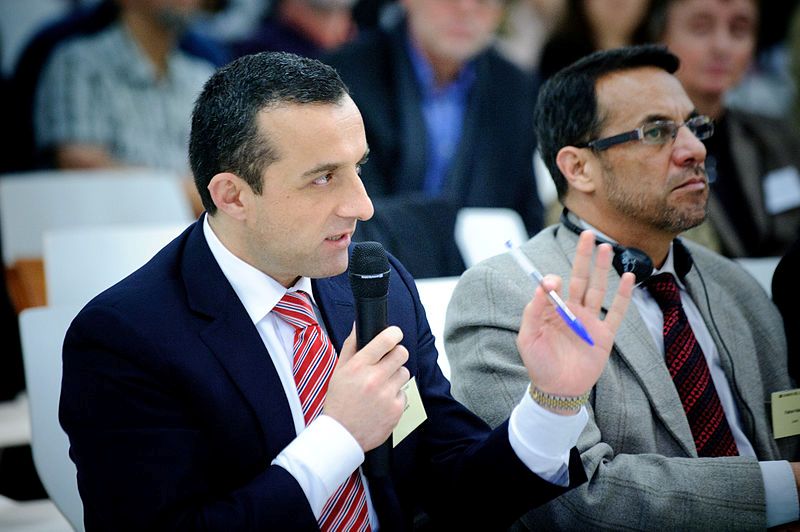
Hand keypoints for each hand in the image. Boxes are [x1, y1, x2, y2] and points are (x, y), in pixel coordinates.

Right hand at [324, 325, 409, 450]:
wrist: (342, 435)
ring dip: (396, 377)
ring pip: (404, 373)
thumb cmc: (339, 402)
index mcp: (358, 366)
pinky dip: (395, 396)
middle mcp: (374, 379)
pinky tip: (382, 402)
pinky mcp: (397, 409)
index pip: (385, 340)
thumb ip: (351, 346)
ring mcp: (387, 395)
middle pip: (401, 353)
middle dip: (396, 355)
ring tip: (381, 386)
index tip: (395, 334)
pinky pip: (404, 393)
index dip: (394, 334)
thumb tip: (358, 325)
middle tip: (388, 362)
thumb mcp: (339, 371)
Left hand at [516, 230, 634, 405]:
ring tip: (607, 247)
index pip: (555, 286)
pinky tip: (627, 277)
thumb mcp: (528, 337)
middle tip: (588, 234)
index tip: (550, 284)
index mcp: (552, 310)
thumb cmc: (539, 364)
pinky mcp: (604, 335)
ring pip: (598, 289)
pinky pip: (615, 312)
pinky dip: (622, 295)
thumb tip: (541, 286)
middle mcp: (572, 311)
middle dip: (583, 257)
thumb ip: (532, 311)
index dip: (553, 280)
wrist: (557, 390)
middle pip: (580, 278)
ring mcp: (589, 321)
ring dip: (602, 268)